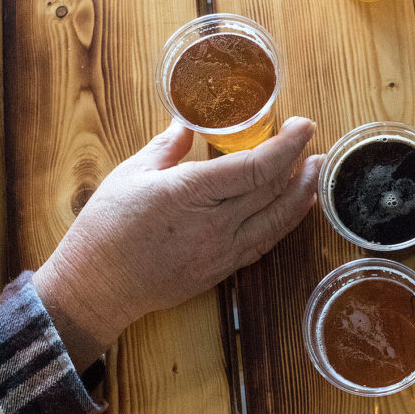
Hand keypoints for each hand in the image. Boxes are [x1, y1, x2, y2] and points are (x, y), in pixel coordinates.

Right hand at [33, 117, 321, 371]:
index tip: (304, 126)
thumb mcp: (131, 174)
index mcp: (190, 192)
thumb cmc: (106, 229)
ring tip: (317, 173)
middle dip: (302, 165)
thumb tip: (187, 125)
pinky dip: (284, 224)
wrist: (97, 287)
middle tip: (316, 143)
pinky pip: (263, 244)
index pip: (256, 167)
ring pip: (276, 221)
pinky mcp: (221, 270)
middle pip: (274, 192)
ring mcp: (221, 251)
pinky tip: (294, 210)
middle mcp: (214, 224)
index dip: (287, 145)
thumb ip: (166, 147)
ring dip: (302, 195)